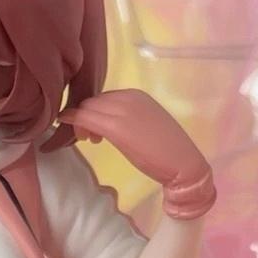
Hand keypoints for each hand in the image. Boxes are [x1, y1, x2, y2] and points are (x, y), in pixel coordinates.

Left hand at [61, 89, 215, 220]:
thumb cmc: (166, 150)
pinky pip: (86, 118)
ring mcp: (122, 110)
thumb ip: (127, 119)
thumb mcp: (144, 125)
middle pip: (93, 101)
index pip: (104, 98)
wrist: (183, 163)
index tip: (95, 131)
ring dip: (80, 122)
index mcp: (136, 95)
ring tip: (89, 140)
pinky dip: (74, 122)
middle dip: (84, 117)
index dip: (94, 113)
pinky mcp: (116, 127)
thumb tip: (108, 125)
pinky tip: (75, 133)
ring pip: (87, 108)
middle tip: (88, 138)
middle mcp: (128, 97)